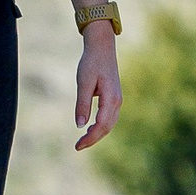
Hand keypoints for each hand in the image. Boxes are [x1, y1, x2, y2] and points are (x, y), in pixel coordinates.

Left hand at [73, 22, 120, 149]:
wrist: (102, 48)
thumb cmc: (91, 63)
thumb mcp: (83, 83)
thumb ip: (82, 104)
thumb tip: (80, 126)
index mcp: (111, 99)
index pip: (101, 125)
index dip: (90, 138)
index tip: (77, 146)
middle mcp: (117, 101)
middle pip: (107, 127)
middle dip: (93, 139)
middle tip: (77, 146)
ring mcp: (117, 100)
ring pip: (109, 124)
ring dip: (97, 134)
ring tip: (83, 141)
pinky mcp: (114, 97)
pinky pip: (109, 117)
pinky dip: (101, 126)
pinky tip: (90, 129)